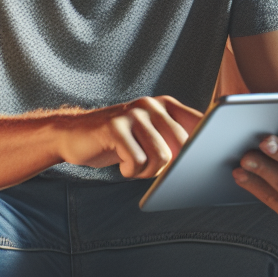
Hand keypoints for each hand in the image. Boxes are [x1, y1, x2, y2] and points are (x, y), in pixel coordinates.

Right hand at [57, 96, 202, 179]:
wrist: (73, 135)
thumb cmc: (118, 141)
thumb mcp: (149, 136)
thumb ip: (173, 140)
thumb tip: (201, 160)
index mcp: (166, 105)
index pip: (199, 122)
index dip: (204, 144)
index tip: (202, 161)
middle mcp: (152, 105)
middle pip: (183, 144)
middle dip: (171, 166)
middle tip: (150, 168)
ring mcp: (133, 113)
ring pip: (161, 156)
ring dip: (148, 171)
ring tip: (134, 165)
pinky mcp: (114, 127)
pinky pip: (136, 161)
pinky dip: (130, 171)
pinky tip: (121, 165)